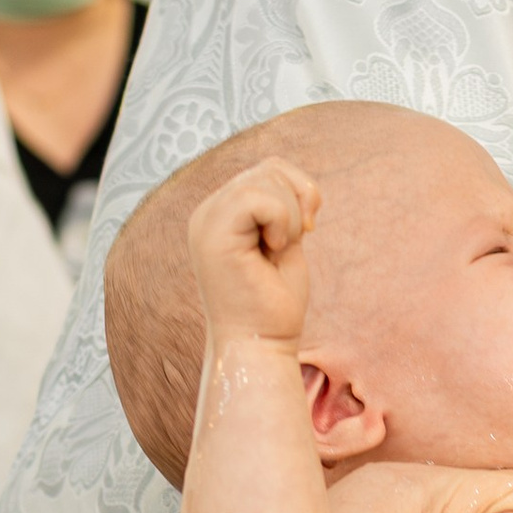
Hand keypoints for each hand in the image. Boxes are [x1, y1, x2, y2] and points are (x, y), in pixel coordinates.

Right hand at [190, 157, 318, 340]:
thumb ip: (282, 207)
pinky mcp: (212, 234)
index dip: (298, 191)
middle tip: (296, 243)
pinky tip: (275, 250)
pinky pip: (257, 197)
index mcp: (222, 213)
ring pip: (264, 179)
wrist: (260, 345)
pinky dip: (282, 221)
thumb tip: (298, 182)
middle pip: (269, 168)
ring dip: (292, 215)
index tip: (306, 230)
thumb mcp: (285, 242)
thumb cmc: (275, 304)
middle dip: (299, 200)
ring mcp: (206, 221)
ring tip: (281, 250)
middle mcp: (208, 213)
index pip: (266, 170)